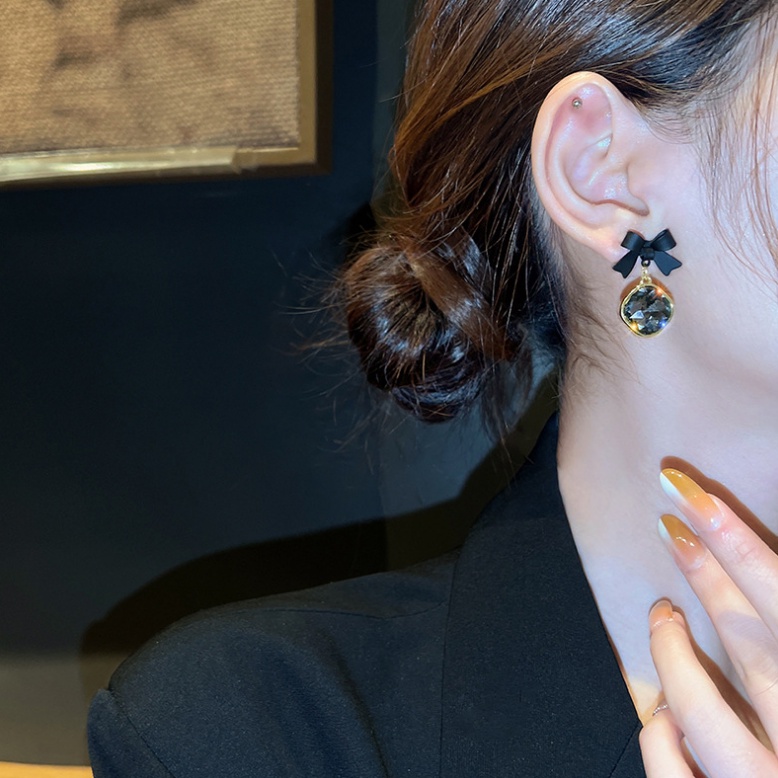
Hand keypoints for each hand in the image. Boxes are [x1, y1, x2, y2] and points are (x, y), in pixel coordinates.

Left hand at [640, 469, 777, 776]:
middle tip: (674, 520)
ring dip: (673, 653)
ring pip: (702, 710)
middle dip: (708, 575)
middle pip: (750, 642)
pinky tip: (660, 709)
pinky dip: (662, 738)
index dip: (735, 541)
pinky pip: (677, 775)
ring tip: (662, 613)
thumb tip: (771, 598)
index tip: (687, 492)